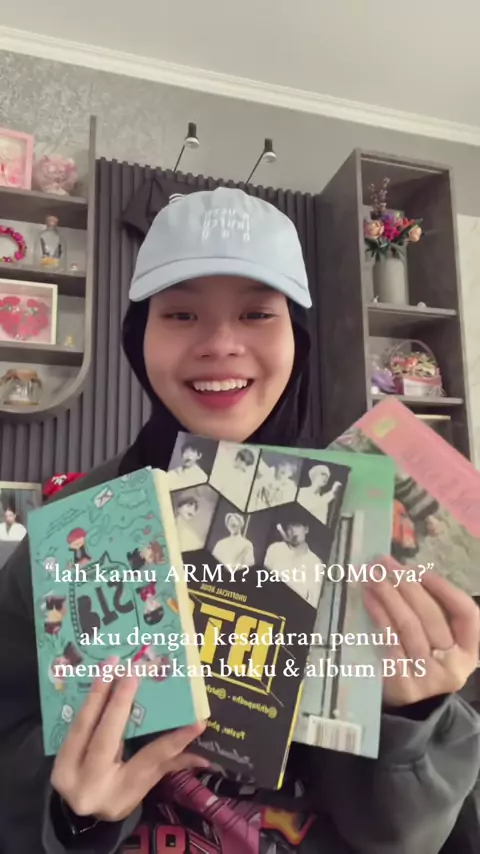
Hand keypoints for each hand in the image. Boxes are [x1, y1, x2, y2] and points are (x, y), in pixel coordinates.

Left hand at [51, 657, 208, 821]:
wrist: (78, 811)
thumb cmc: (118, 794)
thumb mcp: (144, 784)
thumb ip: (170, 762)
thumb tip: (207, 754)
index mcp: (121, 793)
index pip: (150, 761)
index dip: (174, 740)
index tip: (197, 720)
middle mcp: (91, 785)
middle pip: (107, 738)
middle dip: (121, 701)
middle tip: (136, 670)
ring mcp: (67, 772)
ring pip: (84, 725)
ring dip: (99, 691)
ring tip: (112, 663)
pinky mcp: (56, 759)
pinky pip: (74, 723)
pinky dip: (88, 699)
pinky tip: (99, 677)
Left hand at [363, 558, 479, 706]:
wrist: (409, 709)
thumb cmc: (424, 661)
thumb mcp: (439, 641)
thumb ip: (432, 611)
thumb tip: (405, 570)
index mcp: (470, 651)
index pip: (466, 613)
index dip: (444, 588)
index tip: (419, 569)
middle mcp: (454, 665)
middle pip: (431, 617)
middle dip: (407, 584)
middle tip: (385, 564)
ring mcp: (428, 677)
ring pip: (409, 627)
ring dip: (389, 595)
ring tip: (373, 576)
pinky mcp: (402, 684)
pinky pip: (389, 641)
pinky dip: (378, 616)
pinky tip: (368, 599)